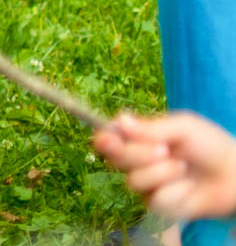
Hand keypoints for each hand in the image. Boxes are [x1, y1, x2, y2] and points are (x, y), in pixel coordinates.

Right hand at [95, 112, 235, 222]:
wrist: (235, 176)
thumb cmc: (211, 145)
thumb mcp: (183, 127)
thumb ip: (151, 127)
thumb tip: (120, 120)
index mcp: (139, 137)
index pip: (108, 136)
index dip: (104, 139)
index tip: (111, 140)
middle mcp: (138, 160)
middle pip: (115, 159)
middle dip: (138, 154)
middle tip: (165, 150)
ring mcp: (147, 183)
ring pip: (134, 181)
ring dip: (162, 174)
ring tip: (184, 168)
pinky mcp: (159, 205)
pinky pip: (155, 200)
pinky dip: (175, 192)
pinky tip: (189, 188)